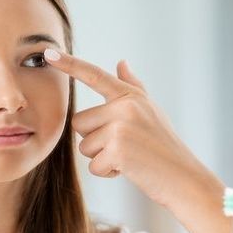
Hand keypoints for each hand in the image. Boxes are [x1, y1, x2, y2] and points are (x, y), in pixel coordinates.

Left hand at [44, 49, 220, 210]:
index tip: (47, 53)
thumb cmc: (165, 147)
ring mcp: (121, 127)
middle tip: (123, 147)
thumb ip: (133, 87)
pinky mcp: (118, 150)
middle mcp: (125, 106)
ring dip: (101, 158)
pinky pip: (94, 165)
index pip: (94, 76)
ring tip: (128, 158)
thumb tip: (121, 62)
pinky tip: (129, 170)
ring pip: (84, 146)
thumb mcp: (151, 111)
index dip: (70, 64)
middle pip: (79, 122)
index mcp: (130, 96)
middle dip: (94, 140)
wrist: (184, 179)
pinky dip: (107, 172)